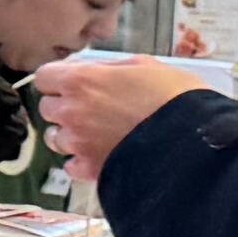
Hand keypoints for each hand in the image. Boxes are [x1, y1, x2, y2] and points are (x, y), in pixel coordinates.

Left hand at [36, 53, 215, 178]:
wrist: (192, 141)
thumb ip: (111, 69)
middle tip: (89, 108)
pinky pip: (70, 165)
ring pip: (55, 138)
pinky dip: (80, 161)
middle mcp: (72, 112)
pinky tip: (99, 155)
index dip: (58, 79)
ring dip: (69, 134)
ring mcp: (78, 144)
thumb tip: (98, 73)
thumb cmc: (174, 97)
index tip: (72, 82)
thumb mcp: (146, 66)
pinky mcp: (89, 170)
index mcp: (82, 81)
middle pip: (47, 108)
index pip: (45, 76)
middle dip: (64, 106)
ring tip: (94, 133)